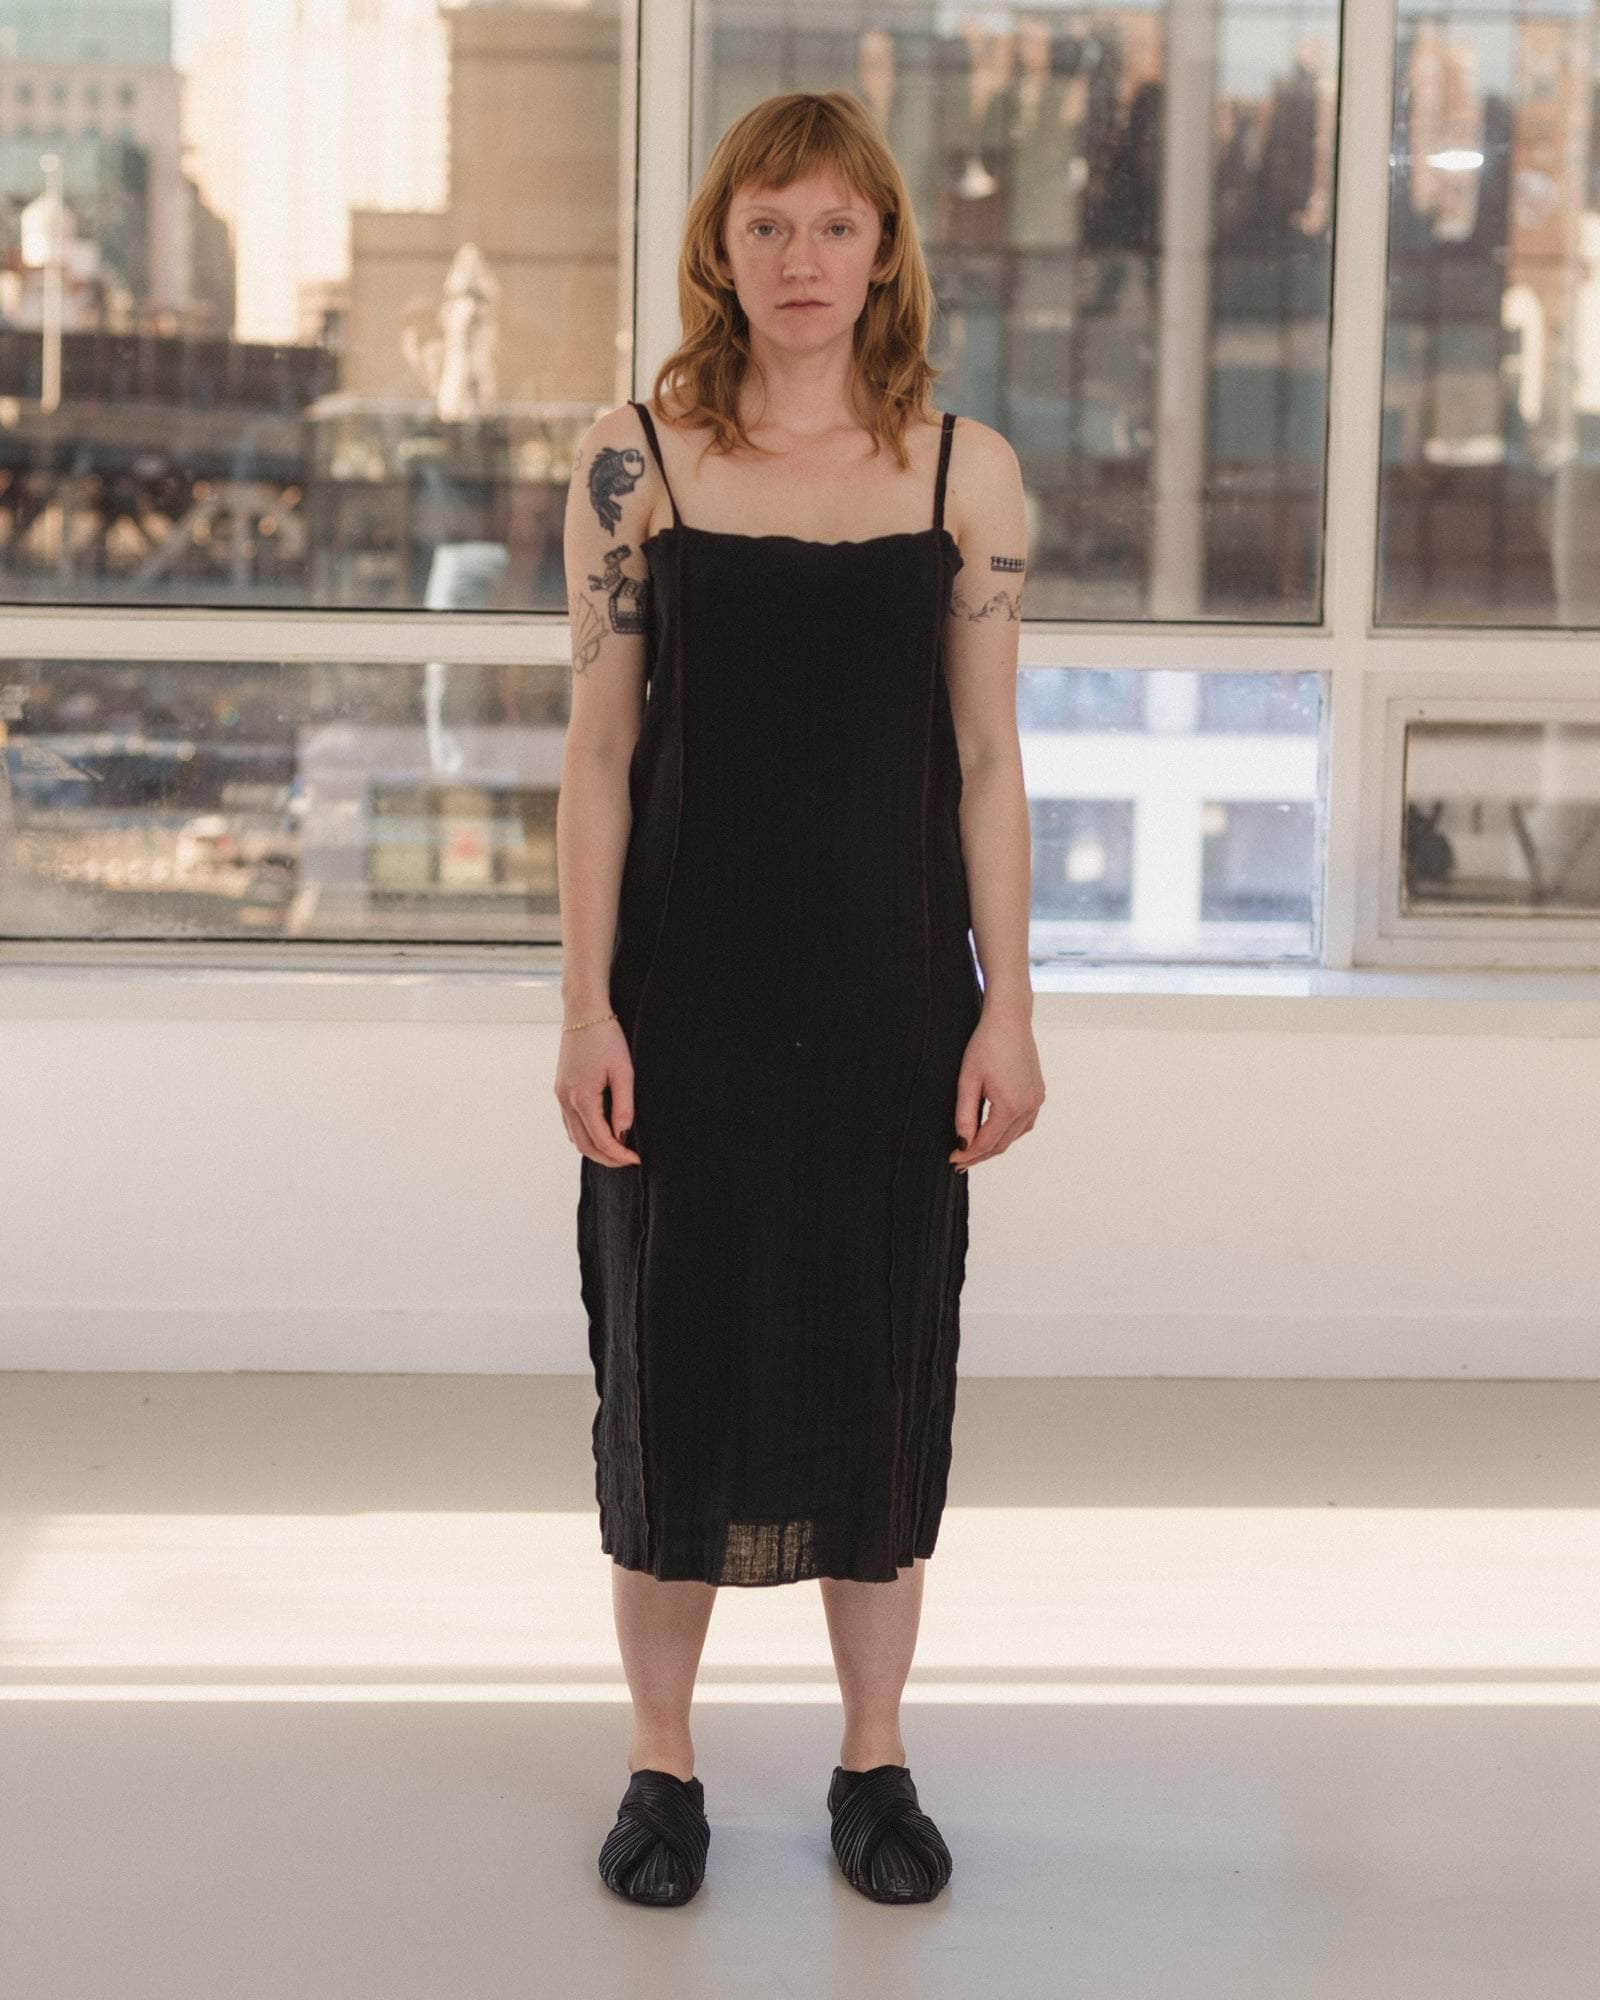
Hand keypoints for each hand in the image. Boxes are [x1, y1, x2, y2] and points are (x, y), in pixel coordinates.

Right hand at [556, 1017, 642, 1166]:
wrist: (583, 1013)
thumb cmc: (605, 1037)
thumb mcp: (623, 1071)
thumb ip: (623, 1104)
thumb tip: (623, 1133)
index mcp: (582, 1097)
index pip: (601, 1139)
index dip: (619, 1154)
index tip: (636, 1159)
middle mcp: (567, 1100)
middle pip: (584, 1145)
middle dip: (606, 1158)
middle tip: (628, 1160)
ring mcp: (561, 1096)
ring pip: (574, 1137)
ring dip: (594, 1148)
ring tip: (617, 1150)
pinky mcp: (561, 1090)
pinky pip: (570, 1123)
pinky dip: (584, 1135)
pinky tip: (601, 1133)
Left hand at [949, 1012, 1044, 1170]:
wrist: (1009, 1020)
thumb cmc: (986, 1044)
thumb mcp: (968, 1080)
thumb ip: (964, 1115)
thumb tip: (963, 1143)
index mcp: (1010, 1106)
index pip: (987, 1142)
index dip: (968, 1154)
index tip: (952, 1160)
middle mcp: (1028, 1107)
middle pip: (1002, 1144)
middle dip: (979, 1155)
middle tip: (958, 1162)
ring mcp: (1036, 1101)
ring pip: (1014, 1136)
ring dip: (994, 1145)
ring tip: (973, 1151)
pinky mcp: (1038, 1094)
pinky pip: (1024, 1124)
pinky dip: (1008, 1133)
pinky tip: (993, 1133)